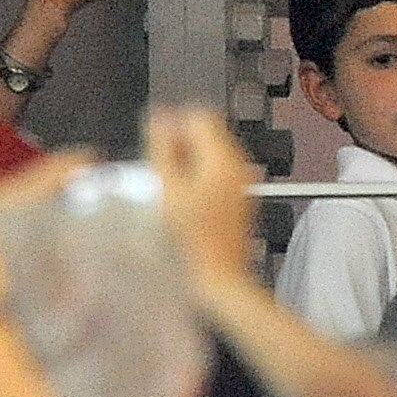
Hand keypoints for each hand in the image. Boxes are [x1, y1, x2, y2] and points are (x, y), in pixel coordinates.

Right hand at [144, 104, 261, 292]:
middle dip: (179, 145)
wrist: (218, 281)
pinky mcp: (238, 199)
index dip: (172, 124)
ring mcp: (241, 183)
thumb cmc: (192, 242)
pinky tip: (182, 202)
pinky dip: (198, 180)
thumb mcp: (167, 189)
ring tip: (168, 189)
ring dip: (187, 163)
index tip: (155, 145)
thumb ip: (161, 147)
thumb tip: (158, 117)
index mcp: (223, 158)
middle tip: (158, 170)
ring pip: (210, 154)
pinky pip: (216, 175)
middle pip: (206, 133)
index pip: (199, 115)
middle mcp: (238, 166)